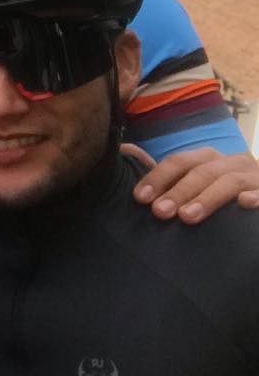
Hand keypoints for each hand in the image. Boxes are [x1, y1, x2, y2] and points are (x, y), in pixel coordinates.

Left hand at [127, 145, 258, 222]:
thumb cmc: (222, 193)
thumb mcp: (198, 181)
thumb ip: (170, 179)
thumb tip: (129, 162)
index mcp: (210, 159)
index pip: (180, 162)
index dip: (158, 177)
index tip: (140, 198)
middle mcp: (232, 163)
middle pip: (202, 171)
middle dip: (178, 191)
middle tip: (160, 212)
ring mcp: (254, 177)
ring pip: (229, 182)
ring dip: (207, 198)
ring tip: (187, 216)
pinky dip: (256, 197)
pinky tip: (245, 204)